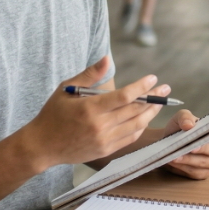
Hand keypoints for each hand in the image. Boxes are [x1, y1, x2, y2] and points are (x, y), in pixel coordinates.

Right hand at [22, 57, 166, 170]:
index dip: (142, 86)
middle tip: (166, 88)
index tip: (153, 78)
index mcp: (90, 109)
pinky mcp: (105, 151)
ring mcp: (104, 140)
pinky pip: (130, 138)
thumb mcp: (66, 89)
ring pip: (136, 125)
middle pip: (135, 110)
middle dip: (154, 98)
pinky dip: (140, 126)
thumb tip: (107, 58)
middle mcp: (99, 126)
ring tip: (160, 103)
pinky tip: (145, 117)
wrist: (42, 146)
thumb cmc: (53, 113)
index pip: (124, 96)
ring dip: (151, 113)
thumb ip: (90, 74)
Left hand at [161, 110, 208, 179]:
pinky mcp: (204, 173)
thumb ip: (185, 117)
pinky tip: (174, 162)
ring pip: (204, 162)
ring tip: (176, 156)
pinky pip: (195, 172)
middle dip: (204, 148)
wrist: (169, 144)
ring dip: (189, 160)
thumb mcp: (180, 118)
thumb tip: (188, 125)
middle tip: (191, 148)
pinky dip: (184, 167)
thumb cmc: (180, 129)